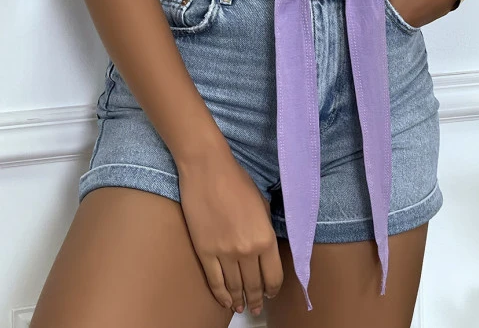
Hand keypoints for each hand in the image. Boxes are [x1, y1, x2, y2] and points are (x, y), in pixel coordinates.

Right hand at [177, 147, 283, 314]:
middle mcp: (247, 250)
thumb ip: (265, 229)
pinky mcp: (205, 252)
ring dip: (240, 300)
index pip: (274, 276)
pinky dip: (221, 295)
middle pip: (254, 285)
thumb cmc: (237, 181)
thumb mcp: (262, 204)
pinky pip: (215, 282)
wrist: (208, 170)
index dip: (273, 289)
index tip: (271, 293)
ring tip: (242, 307)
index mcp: (266, 237)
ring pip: (235, 287)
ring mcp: (225, 253)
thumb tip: (265, 249)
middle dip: (257, 299)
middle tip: (257, 307)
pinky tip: (225, 301)